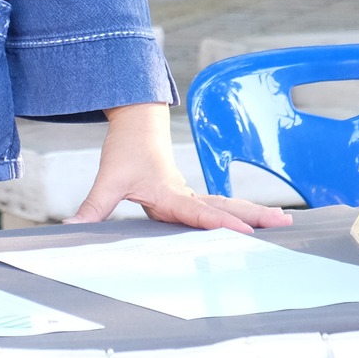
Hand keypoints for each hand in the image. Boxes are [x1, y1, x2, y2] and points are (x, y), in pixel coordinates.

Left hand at [66, 102, 293, 230]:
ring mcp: (191, 196)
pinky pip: (220, 207)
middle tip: (287, 223)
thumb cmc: (125, 151)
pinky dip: (241, 213)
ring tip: (286, 221)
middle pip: (225, 206)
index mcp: (170, 193)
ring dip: (254, 212)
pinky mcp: (191, 197)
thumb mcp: (107, 179)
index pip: (198, 211)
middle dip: (255, 215)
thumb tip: (71, 228)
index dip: (220, 222)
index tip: (245, 232)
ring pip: (227, 204)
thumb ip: (92, 207)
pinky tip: (258, 223)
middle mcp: (186, 195)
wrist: (136, 125)